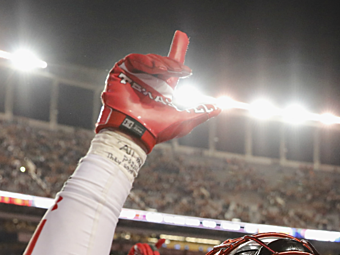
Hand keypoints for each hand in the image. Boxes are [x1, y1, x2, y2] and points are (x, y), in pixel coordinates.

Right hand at [97, 31, 219, 151]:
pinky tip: (155, 68)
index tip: (183, 37)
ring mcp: (134, 77)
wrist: (135, 132)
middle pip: (162, 61)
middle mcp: (148, 81)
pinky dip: (146, 61)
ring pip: (150, 59)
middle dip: (174, 62)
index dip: (177, 52)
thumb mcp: (184, 120)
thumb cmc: (157, 130)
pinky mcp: (121, 73)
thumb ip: (200, 112)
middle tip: (184, 69)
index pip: (171, 67)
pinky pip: (133, 59)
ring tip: (170, 71)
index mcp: (162, 89)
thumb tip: (218, 107)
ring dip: (163, 63)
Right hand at [124, 239, 169, 254]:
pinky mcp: (134, 249)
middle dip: (154, 250)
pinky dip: (142, 249)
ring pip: (145, 245)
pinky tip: (144, 254)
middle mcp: (145, 250)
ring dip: (148, 251)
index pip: (155, 246)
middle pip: (151, 246)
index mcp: (150, 253)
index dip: (160, 242)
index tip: (164, 239)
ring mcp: (139, 249)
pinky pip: (138, 245)